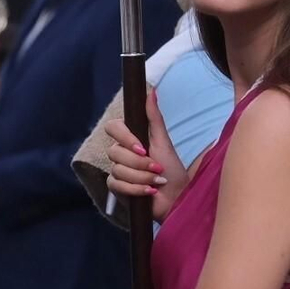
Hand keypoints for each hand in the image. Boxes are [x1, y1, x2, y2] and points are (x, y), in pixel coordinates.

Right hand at [103, 90, 187, 220]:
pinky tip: (149, 192)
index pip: (112, 127)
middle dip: (139, 163)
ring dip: (142, 178)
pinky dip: (136, 189)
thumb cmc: (172, 169)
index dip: (125, 137)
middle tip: (156, 168)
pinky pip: (116, 184)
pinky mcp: (116, 188)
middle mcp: (121, 152)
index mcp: (130, 138)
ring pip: (117, 169)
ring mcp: (117, 170)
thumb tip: (152, 91)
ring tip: (156, 182)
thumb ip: (154, 117)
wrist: (177, 197)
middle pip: (114, 151)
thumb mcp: (164, 141)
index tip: (142, 147)